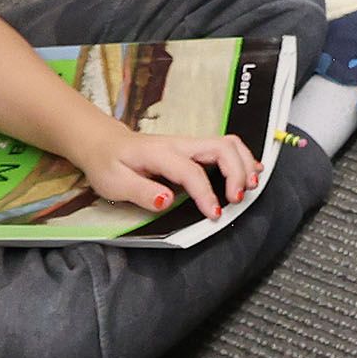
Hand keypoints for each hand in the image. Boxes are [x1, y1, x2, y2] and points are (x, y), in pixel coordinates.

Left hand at [77, 128, 257, 223]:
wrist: (104, 143)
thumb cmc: (108, 164)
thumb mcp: (114, 183)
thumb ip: (141, 192)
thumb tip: (168, 200)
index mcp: (160, 153)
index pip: (192, 171)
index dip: (206, 194)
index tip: (213, 214)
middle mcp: (180, 144)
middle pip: (222, 148)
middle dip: (237, 173)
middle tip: (237, 198)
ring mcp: (189, 144)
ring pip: (229, 144)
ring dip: (244, 164)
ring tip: (250, 186)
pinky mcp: (195, 149)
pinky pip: (226, 147)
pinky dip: (243, 158)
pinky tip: (252, 172)